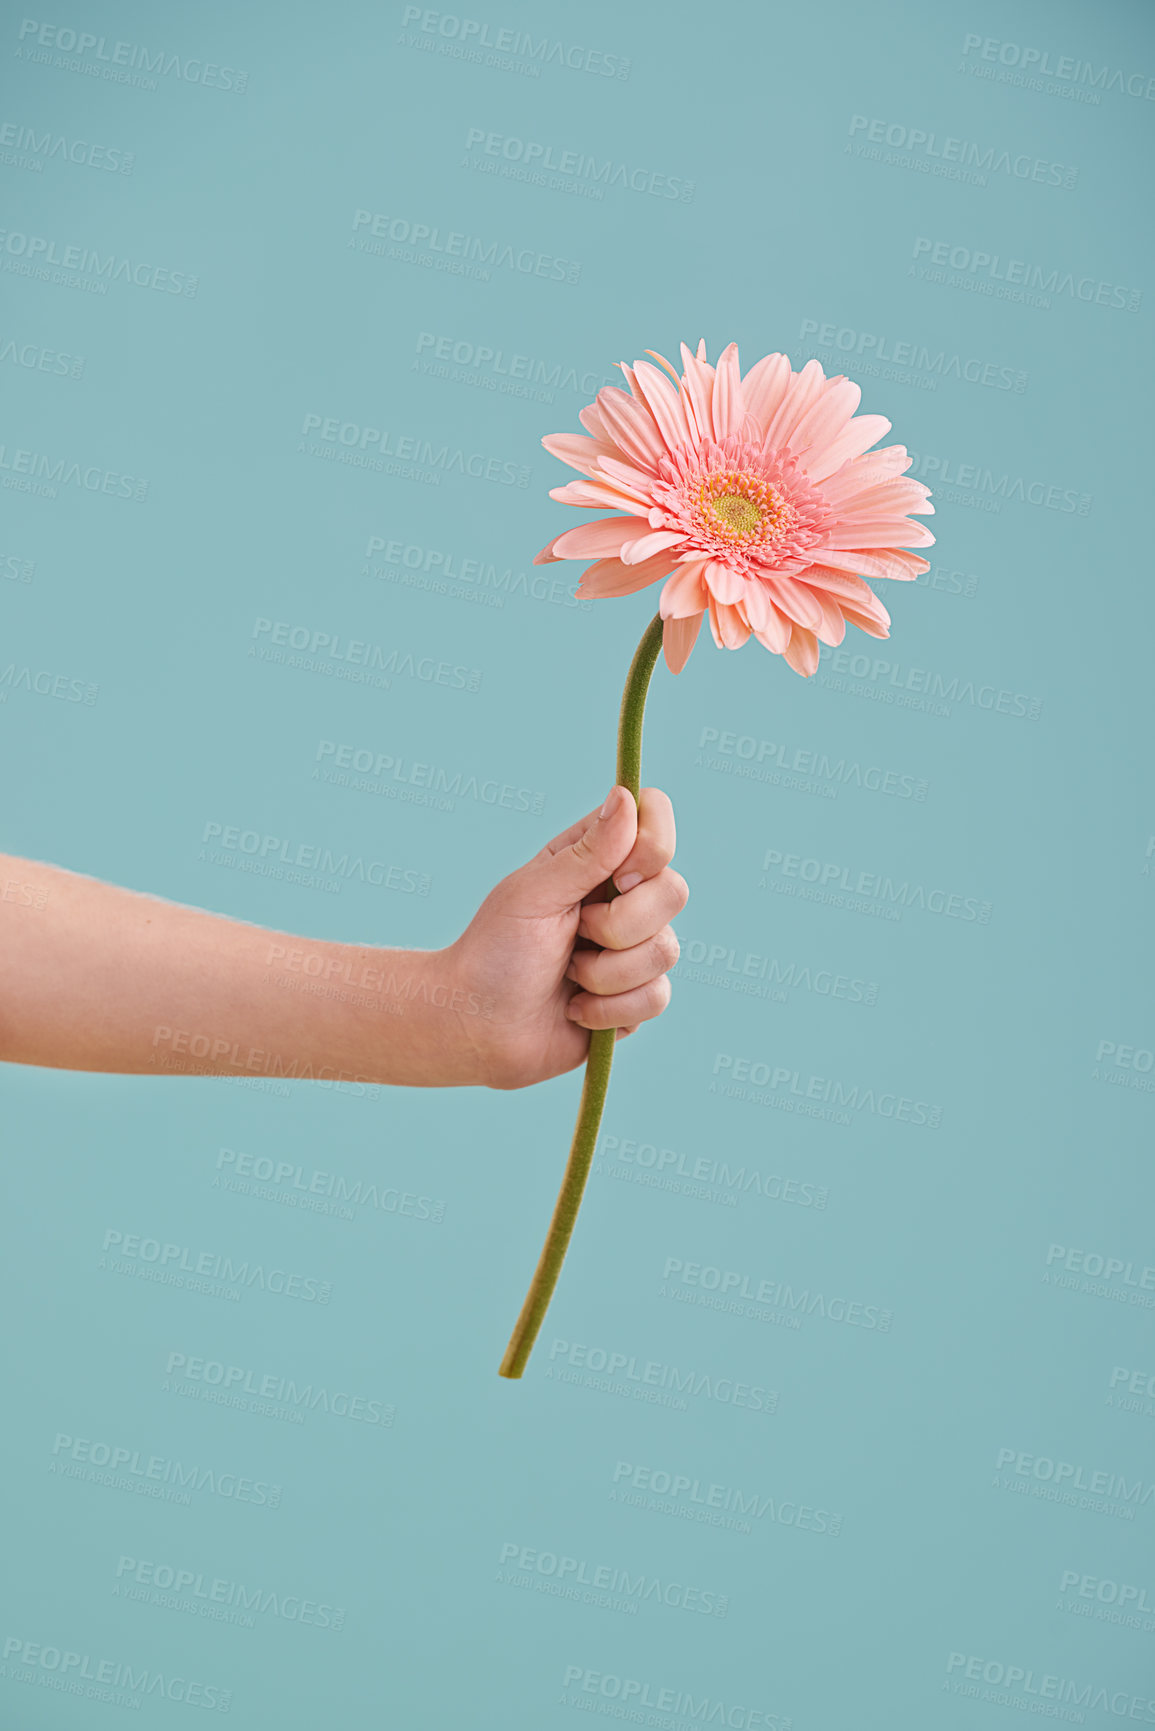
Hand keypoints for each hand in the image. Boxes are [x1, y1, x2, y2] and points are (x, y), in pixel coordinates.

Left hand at [444, 785, 688, 1090]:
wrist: (478, 1026)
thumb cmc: (495, 951)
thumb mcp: (535, 894)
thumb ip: (588, 852)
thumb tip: (626, 796)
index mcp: (597, 859)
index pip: (655, 822)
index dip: (652, 848)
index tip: (615, 878)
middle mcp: (624, 898)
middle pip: (674, 891)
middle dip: (618, 926)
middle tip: (574, 934)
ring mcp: (635, 948)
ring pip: (666, 950)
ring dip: (605, 973)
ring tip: (569, 975)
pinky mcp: (637, 996)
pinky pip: (657, 996)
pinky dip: (609, 1009)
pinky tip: (576, 1008)